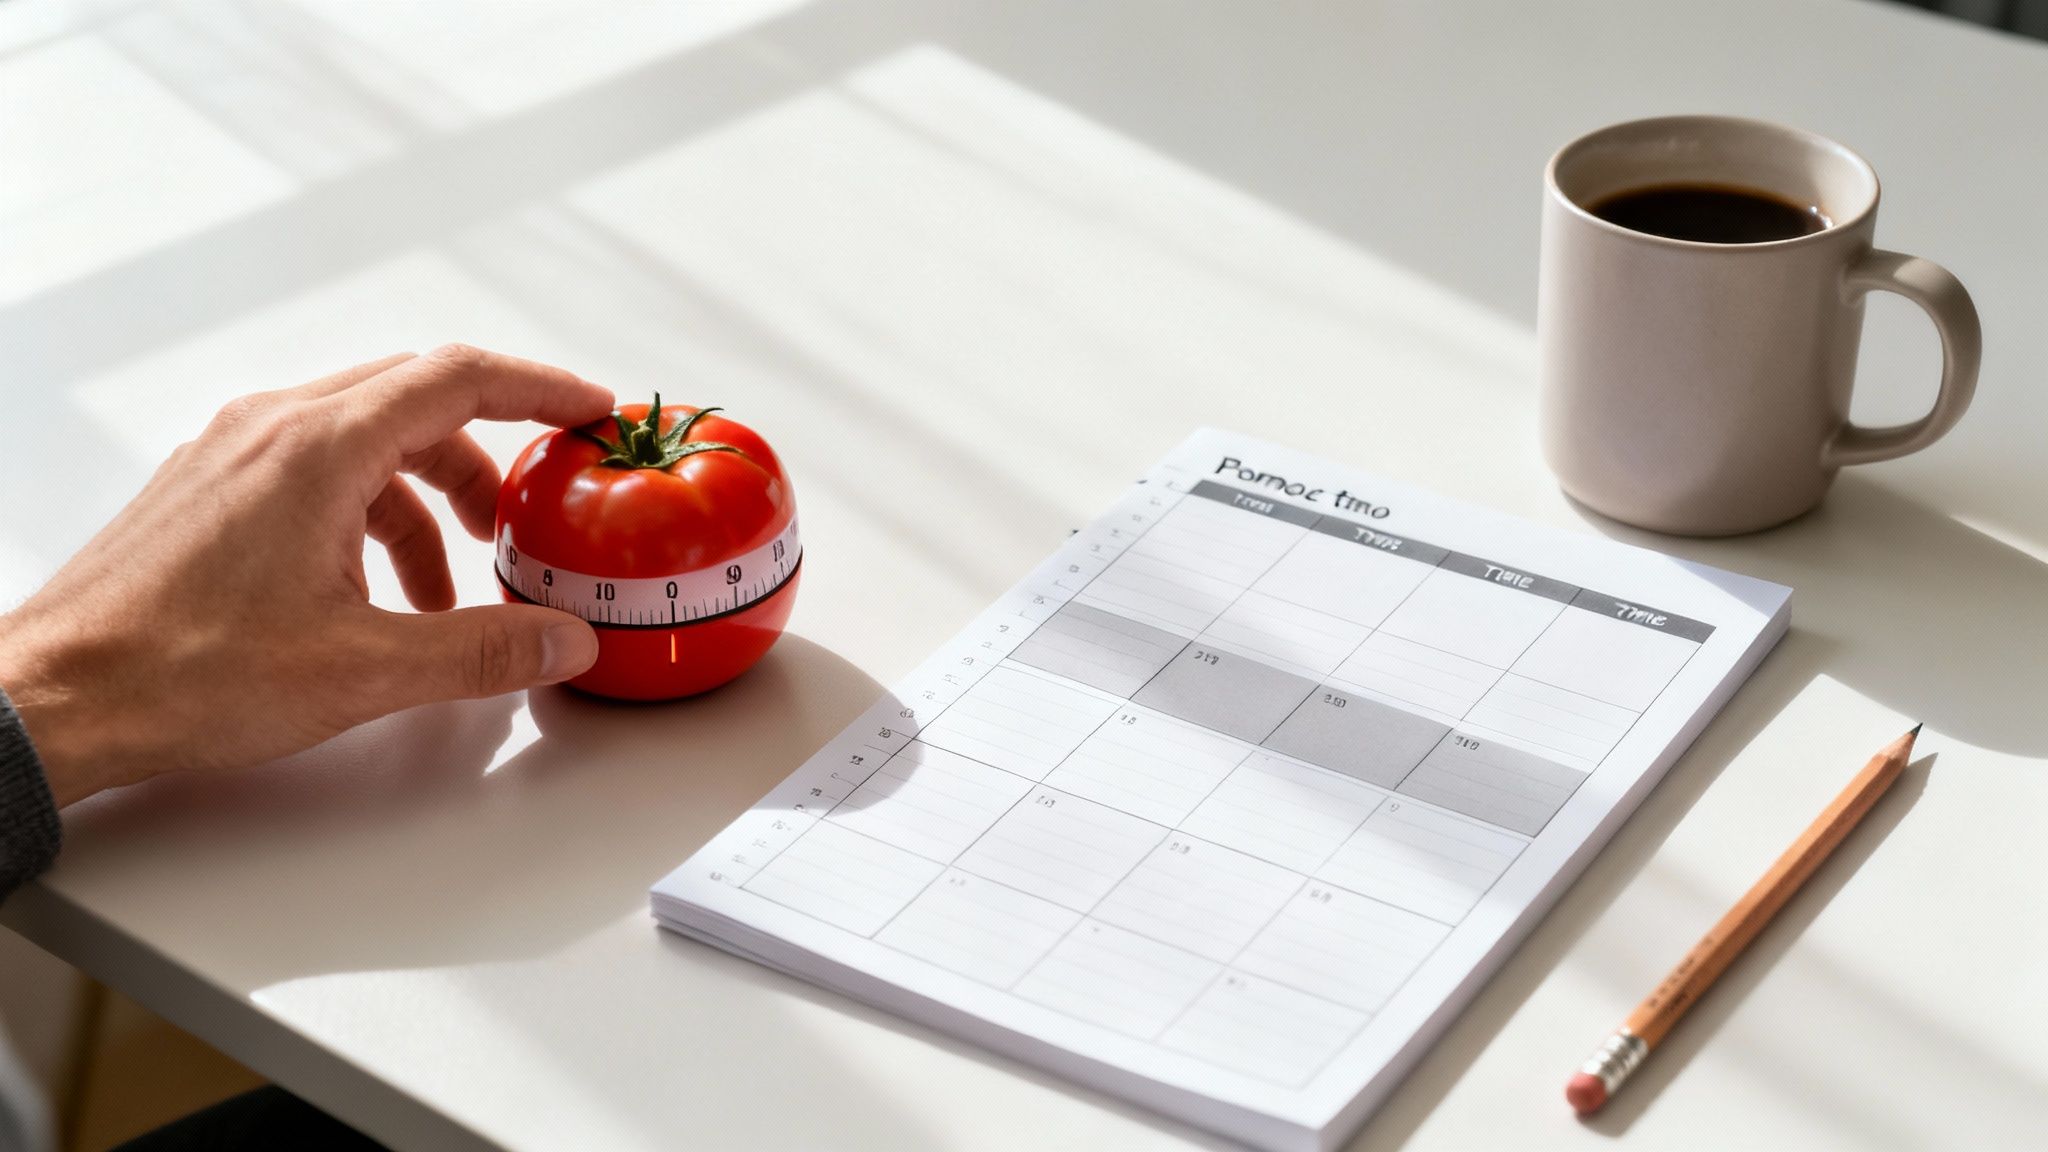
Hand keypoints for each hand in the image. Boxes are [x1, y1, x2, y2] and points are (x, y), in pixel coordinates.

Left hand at [0, 346, 614, 805]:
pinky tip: (375, 598)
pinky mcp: (209, 490)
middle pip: (415, 401)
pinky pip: (317, 473)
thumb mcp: (361, 669)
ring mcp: (232, 455)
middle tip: (531, 508)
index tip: (589, 408)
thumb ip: (481, 650)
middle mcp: (272, 430)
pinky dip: (370, 517)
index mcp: (317, 448)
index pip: (457, 376)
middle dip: (486, 457)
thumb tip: (561, 639)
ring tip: (450, 592)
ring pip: (366, 442)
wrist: (55, 698)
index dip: (539, 387)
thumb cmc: (179, 673)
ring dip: (425, 502)